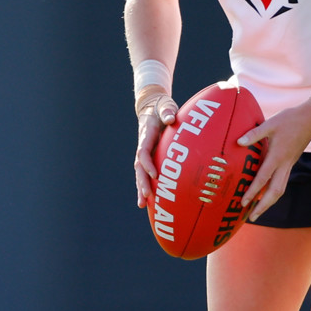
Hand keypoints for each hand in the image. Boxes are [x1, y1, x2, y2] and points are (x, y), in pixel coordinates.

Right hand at [134, 93, 177, 207]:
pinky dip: (146, 184)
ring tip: (142, 205)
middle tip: (146, 198)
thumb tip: (170, 118)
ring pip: (140, 172)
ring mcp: (144, 152)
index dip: (148, 165)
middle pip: (139, 167)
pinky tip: (149, 200)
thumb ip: (167, 111)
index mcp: (146, 135)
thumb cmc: (162, 107)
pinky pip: (145, 172)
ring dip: (141, 188)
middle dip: (141, 183)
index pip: (143, 153)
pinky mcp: (149, 156)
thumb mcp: (165, 106)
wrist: (152, 107)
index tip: (155, 175)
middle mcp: (143, 145)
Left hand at [237, 99, 310, 221]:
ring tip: (258, 210)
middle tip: (252, 217)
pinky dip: (274, 190)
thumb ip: (254, 134)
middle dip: (263, 206)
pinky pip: (282, 181)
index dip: (252, 192)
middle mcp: (284, 164)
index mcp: (277, 156)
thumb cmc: (290, 119)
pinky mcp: (291, 161)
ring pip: (280, 189)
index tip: (243, 203)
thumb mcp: (270, 124)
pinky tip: (266, 191)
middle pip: (274, 192)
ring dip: (269, 201)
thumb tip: (238, 142)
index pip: (263, 179)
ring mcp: (289, 164)